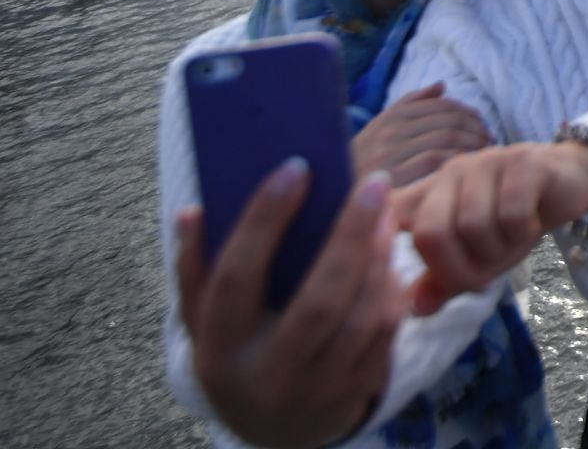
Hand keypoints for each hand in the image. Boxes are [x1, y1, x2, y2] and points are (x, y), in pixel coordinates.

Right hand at [174, 163, 405, 447]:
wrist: (269, 432)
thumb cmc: (235, 350)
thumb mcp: (203, 319)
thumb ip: (195, 266)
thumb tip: (193, 209)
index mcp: (219, 347)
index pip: (237, 277)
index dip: (264, 221)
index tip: (297, 167)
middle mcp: (267, 372)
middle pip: (318, 300)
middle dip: (350, 235)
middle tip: (374, 181)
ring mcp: (315, 389)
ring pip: (360, 319)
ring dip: (380, 259)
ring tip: (386, 212)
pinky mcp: (354, 394)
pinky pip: (384, 335)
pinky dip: (392, 290)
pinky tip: (392, 254)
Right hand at [353, 84, 490, 186]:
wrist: (329, 201)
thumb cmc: (361, 167)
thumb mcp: (379, 131)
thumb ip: (410, 105)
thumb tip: (442, 85)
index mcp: (390, 117)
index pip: (442, 106)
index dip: (468, 114)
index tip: (482, 126)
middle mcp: (389, 132)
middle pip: (447, 122)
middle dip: (476, 131)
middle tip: (488, 142)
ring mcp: (390, 155)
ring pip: (445, 140)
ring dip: (472, 147)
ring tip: (482, 156)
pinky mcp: (393, 179)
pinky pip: (436, 161)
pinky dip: (458, 162)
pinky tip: (466, 171)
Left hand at [394, 141, 587, 314]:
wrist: (569, 181)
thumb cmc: (514, 219)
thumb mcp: (478, 255)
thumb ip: (445, 279)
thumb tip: (416, 309)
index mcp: (431, 192)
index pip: (391, 216)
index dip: (387, 245)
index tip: (408, 276)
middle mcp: (451, 173)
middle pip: (431, 233)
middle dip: (459, 270)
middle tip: (484, 277)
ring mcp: (487, 163)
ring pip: (473, 226)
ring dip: (497, 252)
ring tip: (512, 247)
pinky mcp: (524, 162)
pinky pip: (512, 213)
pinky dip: (522, 233)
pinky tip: (531, 228)